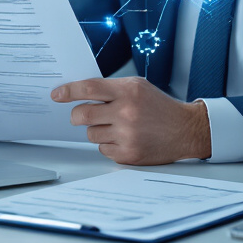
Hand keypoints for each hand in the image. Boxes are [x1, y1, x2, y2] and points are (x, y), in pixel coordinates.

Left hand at [52, 76, 211, 164]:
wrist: (185, 130)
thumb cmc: (159, 107)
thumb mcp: (138, 87)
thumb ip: (111, 89)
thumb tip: (79, 93)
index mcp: (128, 91)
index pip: (88, 88)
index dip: (68, 91)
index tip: (56, 94)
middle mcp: (126, 113)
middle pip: (82, 115)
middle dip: (77, 116)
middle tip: (82, 116)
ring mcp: (127, 136)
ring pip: (91, 134)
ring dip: (97, 130)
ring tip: (116, 126)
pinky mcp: (128, 155)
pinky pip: (103, 149)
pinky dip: (109, 144)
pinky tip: (125, 139)